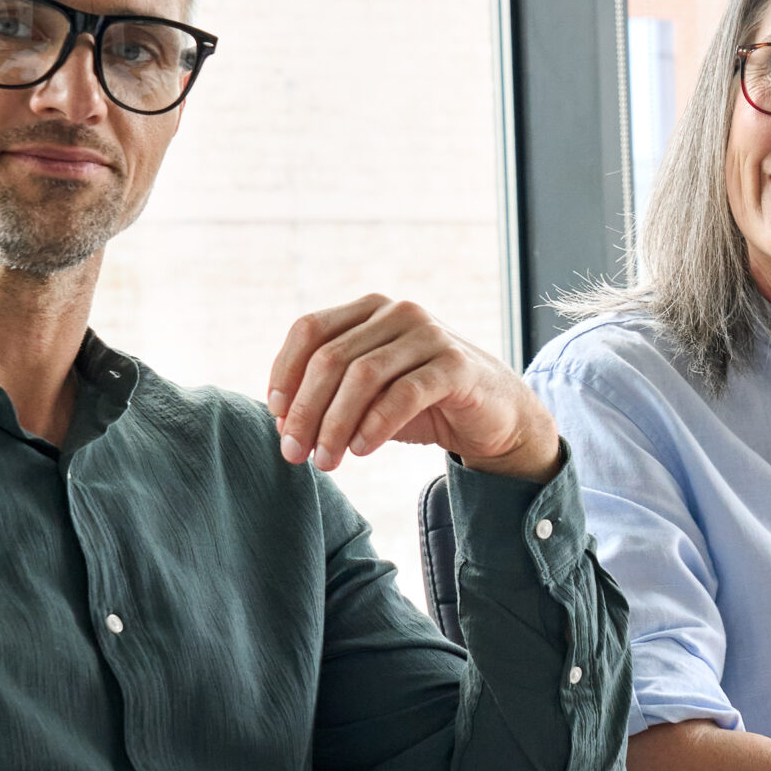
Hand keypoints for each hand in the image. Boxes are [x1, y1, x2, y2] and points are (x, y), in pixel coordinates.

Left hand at [269, 295, 559, 482]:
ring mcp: (429, 335)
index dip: (285, 373)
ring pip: (362, 376)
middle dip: (305, 410)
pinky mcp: (455, 366)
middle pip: (331, 357)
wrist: (494, 414)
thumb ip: (329, 396)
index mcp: (370, 309)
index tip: (277, 417)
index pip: (310, 330)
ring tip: (325, 461)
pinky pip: (403, 394)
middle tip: (295, 453)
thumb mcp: (369, 394)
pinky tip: (361, 450)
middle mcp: (398, 312)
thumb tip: (282, 422)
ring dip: (334, 425)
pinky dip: (375, 425)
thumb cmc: (423, 402)